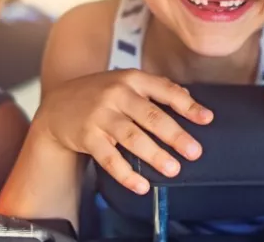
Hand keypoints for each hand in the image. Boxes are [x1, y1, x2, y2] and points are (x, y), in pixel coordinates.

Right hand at [35, 69, 213, 194]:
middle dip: (175, 135)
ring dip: (154, 155)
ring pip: (132, 137)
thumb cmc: (99, 94)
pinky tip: (141, 185)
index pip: (165, 90)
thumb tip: (188, 97)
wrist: (56, 106)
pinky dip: (126, 173)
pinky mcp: (87, 136)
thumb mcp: (124, 82)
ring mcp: (100, 115)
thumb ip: (155, 88)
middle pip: (151, 116)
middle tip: (194, 152)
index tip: (207, 119)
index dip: (188, 105)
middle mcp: (116, 94)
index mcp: (131, 79)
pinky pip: (109, 158)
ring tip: (173, 169)